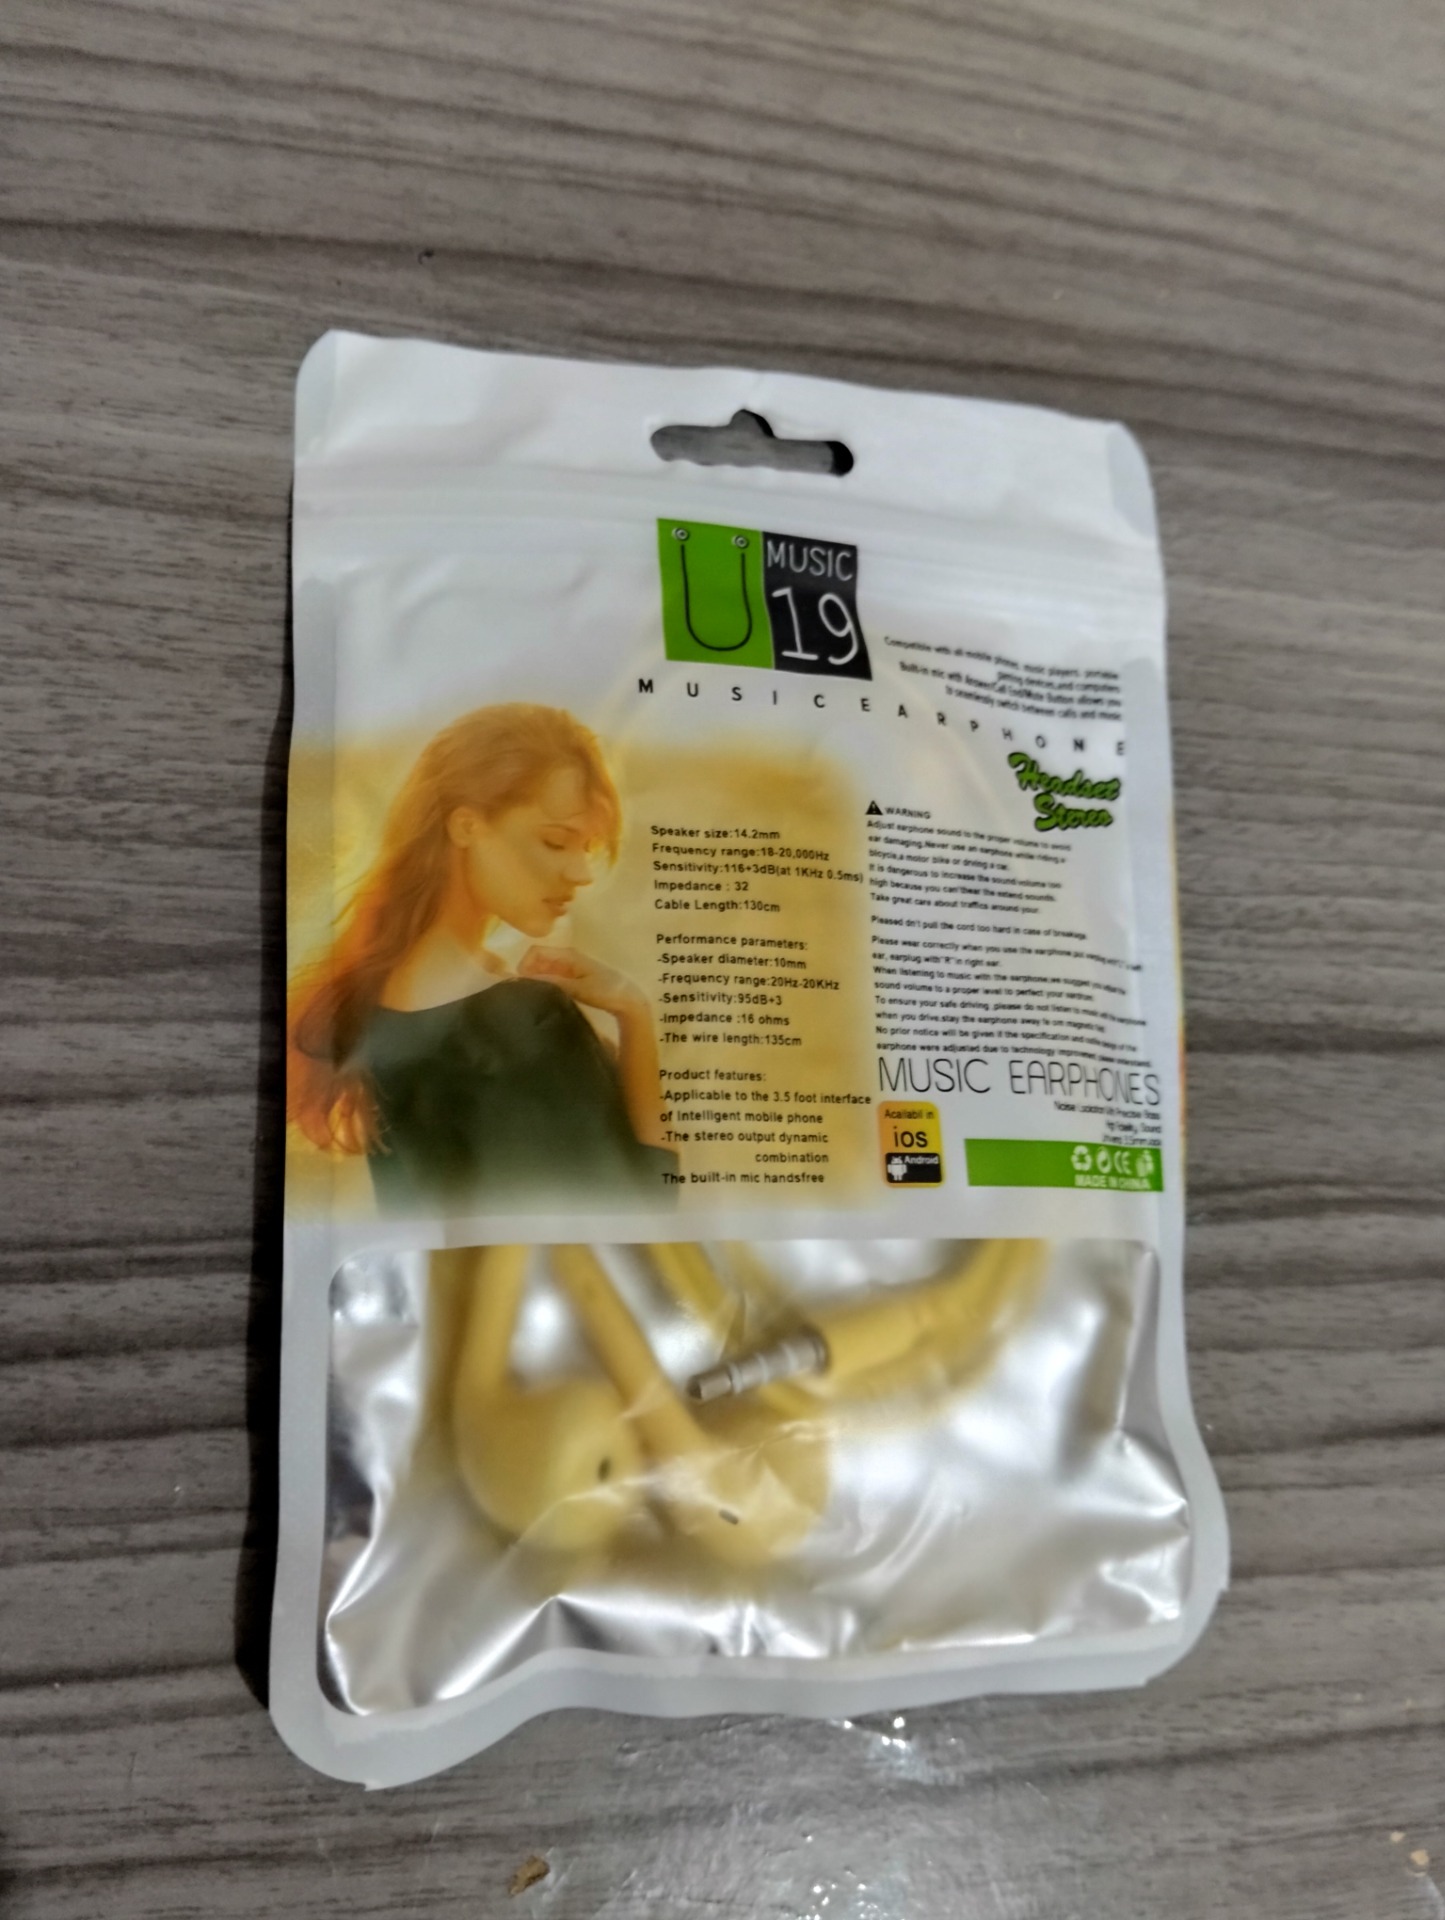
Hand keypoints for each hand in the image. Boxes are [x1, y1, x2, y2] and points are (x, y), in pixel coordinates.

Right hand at [518, 945, 648, 1021]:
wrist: (628, 1000)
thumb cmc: (606, 991)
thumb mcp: (579, 989)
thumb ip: (553, 983)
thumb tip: (526, 979)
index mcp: (568, 955)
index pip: (535, 951)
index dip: (523, 965)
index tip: (519, 985)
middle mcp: (567, 957)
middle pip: (537, 959)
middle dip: (527, 972)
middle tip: (522, 993)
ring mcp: (570, 967)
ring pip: (544, 968)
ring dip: (535, 979)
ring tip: (531, 996)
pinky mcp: (573, 977)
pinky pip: (552, 976)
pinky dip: (544, 983)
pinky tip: (544, 997)